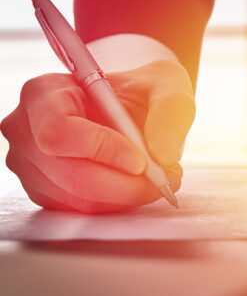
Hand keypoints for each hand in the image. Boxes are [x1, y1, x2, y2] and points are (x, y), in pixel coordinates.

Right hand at [1, 60, 194, 212]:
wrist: (133, 110)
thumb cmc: (142, 91)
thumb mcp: (166, 84)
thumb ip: (170, 110)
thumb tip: (163, 154)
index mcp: (44, 93)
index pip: (59, 131)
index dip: (101, 150)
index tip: (141, 160)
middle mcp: (27, 131)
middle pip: (71, 175)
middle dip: (126, 185)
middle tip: (165, 179)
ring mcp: (32, 166)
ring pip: (80, 200)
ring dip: (127, 196)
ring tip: (159, 179)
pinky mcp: (47, 193)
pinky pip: (83, 212)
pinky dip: (118, 204)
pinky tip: (137, 186)